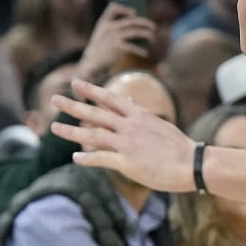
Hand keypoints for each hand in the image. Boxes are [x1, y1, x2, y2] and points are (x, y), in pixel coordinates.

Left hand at [51, 77, 195, 191]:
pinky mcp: (127, 162)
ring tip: (53, 127)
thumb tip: (130, 102)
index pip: (110, 98)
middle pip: (96, 113)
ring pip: (93, 135)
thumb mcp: (159, 124)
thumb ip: (140, 114)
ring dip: (71, 131)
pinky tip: (75, 158)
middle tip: (54, 97)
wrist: (192, 163)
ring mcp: (127, 144)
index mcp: (138, 115)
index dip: (91, 90)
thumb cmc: (178, 147)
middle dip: (73, 105)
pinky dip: (87, 158)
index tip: (76, 82)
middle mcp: (130, 126)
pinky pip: (102, 159)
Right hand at [80, 3, 157, 80]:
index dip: (124, 9)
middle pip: (131, 20)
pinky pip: (134, 47)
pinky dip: (141, 51)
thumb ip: (114, 29)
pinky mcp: (118, 47)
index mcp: (103, 22)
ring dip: (147, 35)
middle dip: (144, 22)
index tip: (133, 13)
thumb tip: (137, 26)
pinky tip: (145, 53)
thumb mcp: (102, 36)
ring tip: (152, 38)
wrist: (91, 64)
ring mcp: (113, 36)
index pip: (113, 8)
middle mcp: (109, 27)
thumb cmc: (100, 50)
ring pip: (136, 31)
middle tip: (153, 26)